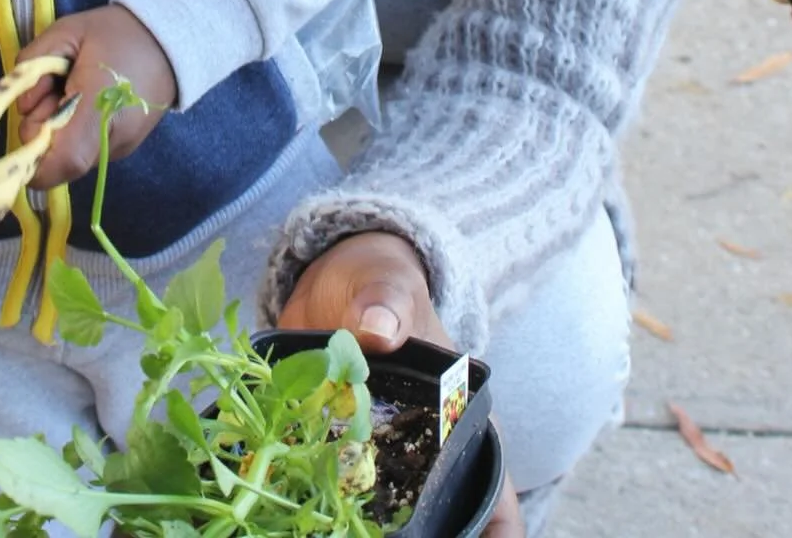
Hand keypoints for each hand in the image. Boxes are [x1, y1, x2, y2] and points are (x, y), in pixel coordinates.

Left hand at [15, 5, 174, 189]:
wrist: (171, 40)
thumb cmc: (116, 32)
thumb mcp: (67, 30)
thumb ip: (33, 63)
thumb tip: (22, 104)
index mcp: (99, 105)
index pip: (64, 160)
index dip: (34, 160)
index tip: (26, 128)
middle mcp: (112, 137)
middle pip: (59, 159)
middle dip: (42, 128)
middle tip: (54, 89)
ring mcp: (121, 147)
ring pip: (71, 155)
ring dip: (60, 128)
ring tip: (75, 89)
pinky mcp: (124, 147)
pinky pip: (86, 148)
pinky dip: (77, 129)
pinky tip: (90, 99)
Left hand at [280, 232, 524, 537]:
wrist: (330, 279)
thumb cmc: (378, 281)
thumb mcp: (387, 284)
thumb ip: (386, 302)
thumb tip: (379, 327)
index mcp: (461, 421)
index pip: (495, 497)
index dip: (498, 533)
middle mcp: (424, 452)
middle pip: (443, 520)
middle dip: (428, 537)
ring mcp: (377, 458)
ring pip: (385, 519)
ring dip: (369, 530)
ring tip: (333, 535)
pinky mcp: (332, 454)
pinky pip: (331, 496)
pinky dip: (317, 511)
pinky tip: (294, 514)